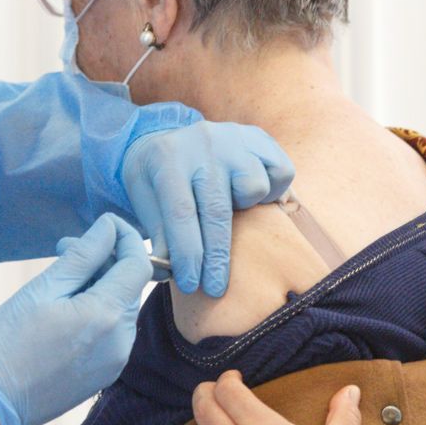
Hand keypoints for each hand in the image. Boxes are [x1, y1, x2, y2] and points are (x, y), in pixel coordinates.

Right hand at [0, 214, 150, 424]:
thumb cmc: (10, 340)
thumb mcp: (44, 288)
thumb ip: (82, 255)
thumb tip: (108, 227)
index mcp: (106, 315)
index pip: (139, 264)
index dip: (127, 238)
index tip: (106, 225)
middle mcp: (121, 340)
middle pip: (129, 285)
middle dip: (105, 261)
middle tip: (65, 249)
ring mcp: (116, 361)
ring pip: (120, 308)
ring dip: (99, 287)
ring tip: (59, 282)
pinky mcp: (106, 374)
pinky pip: (112, 332)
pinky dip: (97, 313)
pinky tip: (65, 312)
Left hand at [121, 122, 293, 297]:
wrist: (172, 137)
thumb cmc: (158, 177)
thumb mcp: (144, 199)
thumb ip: (158, 233)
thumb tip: (168, 271)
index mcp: (168, 157)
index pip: (181, 213)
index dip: (188, 254)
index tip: (191, 284)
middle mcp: (203, 143)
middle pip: (217, 211)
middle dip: (217, 257)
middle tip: (215, 288)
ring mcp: (235, 138)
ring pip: (255, 187)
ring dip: (246, 208)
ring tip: (233, 210)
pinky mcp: (260, 138)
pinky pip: (281, 172)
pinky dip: (272, 189)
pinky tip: (252, 194)